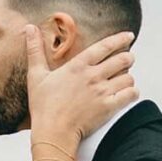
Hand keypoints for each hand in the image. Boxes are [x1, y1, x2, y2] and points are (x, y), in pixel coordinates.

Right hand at [25, 25, 135, 150]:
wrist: (53, 132)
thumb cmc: (43, 106)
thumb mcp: (35, 75)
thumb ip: (35, 50)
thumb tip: (29, 28)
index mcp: (77, 65)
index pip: (105, 46)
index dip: (120, 39)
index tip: (129, 35)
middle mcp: (93, 76)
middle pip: (122, 60)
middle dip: (128, 57)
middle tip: (129, 58)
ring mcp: (102, 92)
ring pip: (128, 77)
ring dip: (128, 76)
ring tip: (125, 78)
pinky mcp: (109, 107)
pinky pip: (130, 94)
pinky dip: (132, 92)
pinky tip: (129, 93)